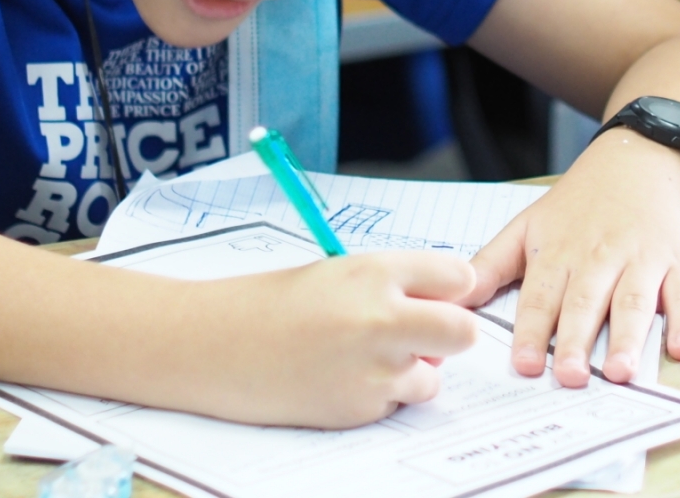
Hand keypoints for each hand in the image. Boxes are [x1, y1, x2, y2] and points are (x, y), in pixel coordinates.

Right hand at [193, 252, 477, 427]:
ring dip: (411, 370)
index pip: (458, 277)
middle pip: (464, 331)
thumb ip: (395, 286)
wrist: (215, 346)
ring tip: (361, 357)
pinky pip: (396, 402)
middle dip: (451, 334)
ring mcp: (373, 369)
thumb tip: (446, 307)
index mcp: (375, 272)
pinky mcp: (360, 407)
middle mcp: (381, 319)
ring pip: (433, 376)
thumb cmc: (272, 303)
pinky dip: (379, 394)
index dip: (449, 290)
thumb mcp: (339, 273)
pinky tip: (338, 378)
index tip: (435, 295)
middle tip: (425, 335)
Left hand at [465, 129, 679, 388]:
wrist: (634, 162)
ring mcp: (642, 259)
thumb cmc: (575, 207)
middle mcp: (600, 257)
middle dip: (579, 340)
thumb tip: (452, 302)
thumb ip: (490, 266)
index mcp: (559, 252)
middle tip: (571, 377)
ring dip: (629, 337)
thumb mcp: (526, 226)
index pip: (542, 296)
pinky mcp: (678, 261)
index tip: (526, 364)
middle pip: (587, 302)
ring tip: (621, 372)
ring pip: (635, 301)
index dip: (534, 331)